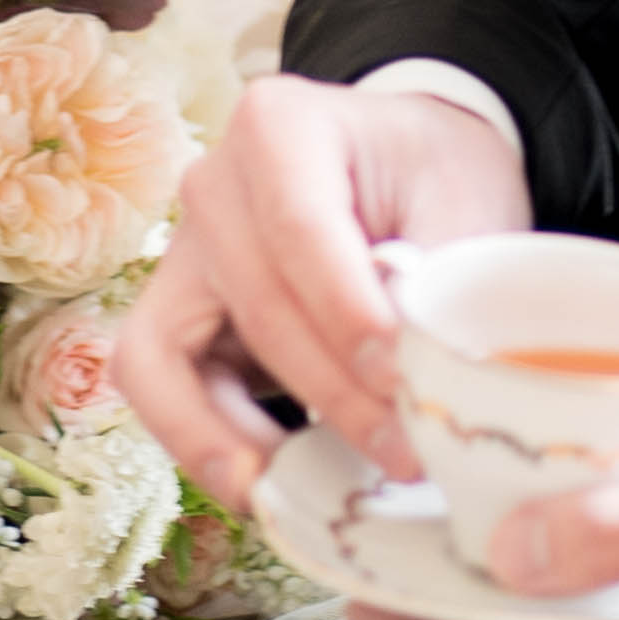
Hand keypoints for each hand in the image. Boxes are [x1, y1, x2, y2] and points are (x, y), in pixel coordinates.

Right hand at [115, 76, 527, 509]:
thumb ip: (439, 278)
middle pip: (256, 304)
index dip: (348, 316)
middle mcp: (212, 183)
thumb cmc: (434, 176)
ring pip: (172, 355)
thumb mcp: (463, 201)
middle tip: (405, 452)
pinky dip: (197, 440)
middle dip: (329, 392)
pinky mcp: (177, 312)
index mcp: (280, 126)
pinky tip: (261, 486)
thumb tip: (415, 378)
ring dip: (240, 433)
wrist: (407, 165)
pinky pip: (155, 383)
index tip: (404, 381)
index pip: (301, 230)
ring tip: (309, 493)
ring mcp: (184, 251)